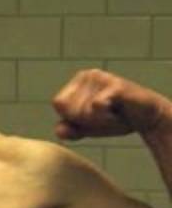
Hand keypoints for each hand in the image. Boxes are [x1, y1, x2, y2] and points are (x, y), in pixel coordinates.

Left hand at [52, 68, 171, 139]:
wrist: (148, 117)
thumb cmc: (115, 119)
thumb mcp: (88, 127)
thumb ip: (70, 130)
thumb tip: (59, 132)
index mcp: (76, 82)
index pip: (58, 104)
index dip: (73, 117)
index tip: (92, 117)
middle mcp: (86, 75)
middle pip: (70, 109)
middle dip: (87, 121)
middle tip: (106, 116)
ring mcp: (101, 78)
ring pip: (83, 111)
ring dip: (100, 121)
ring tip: (114, 113)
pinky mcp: (115, 85)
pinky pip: (96, 107)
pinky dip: (106, 118)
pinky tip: (118, 112)